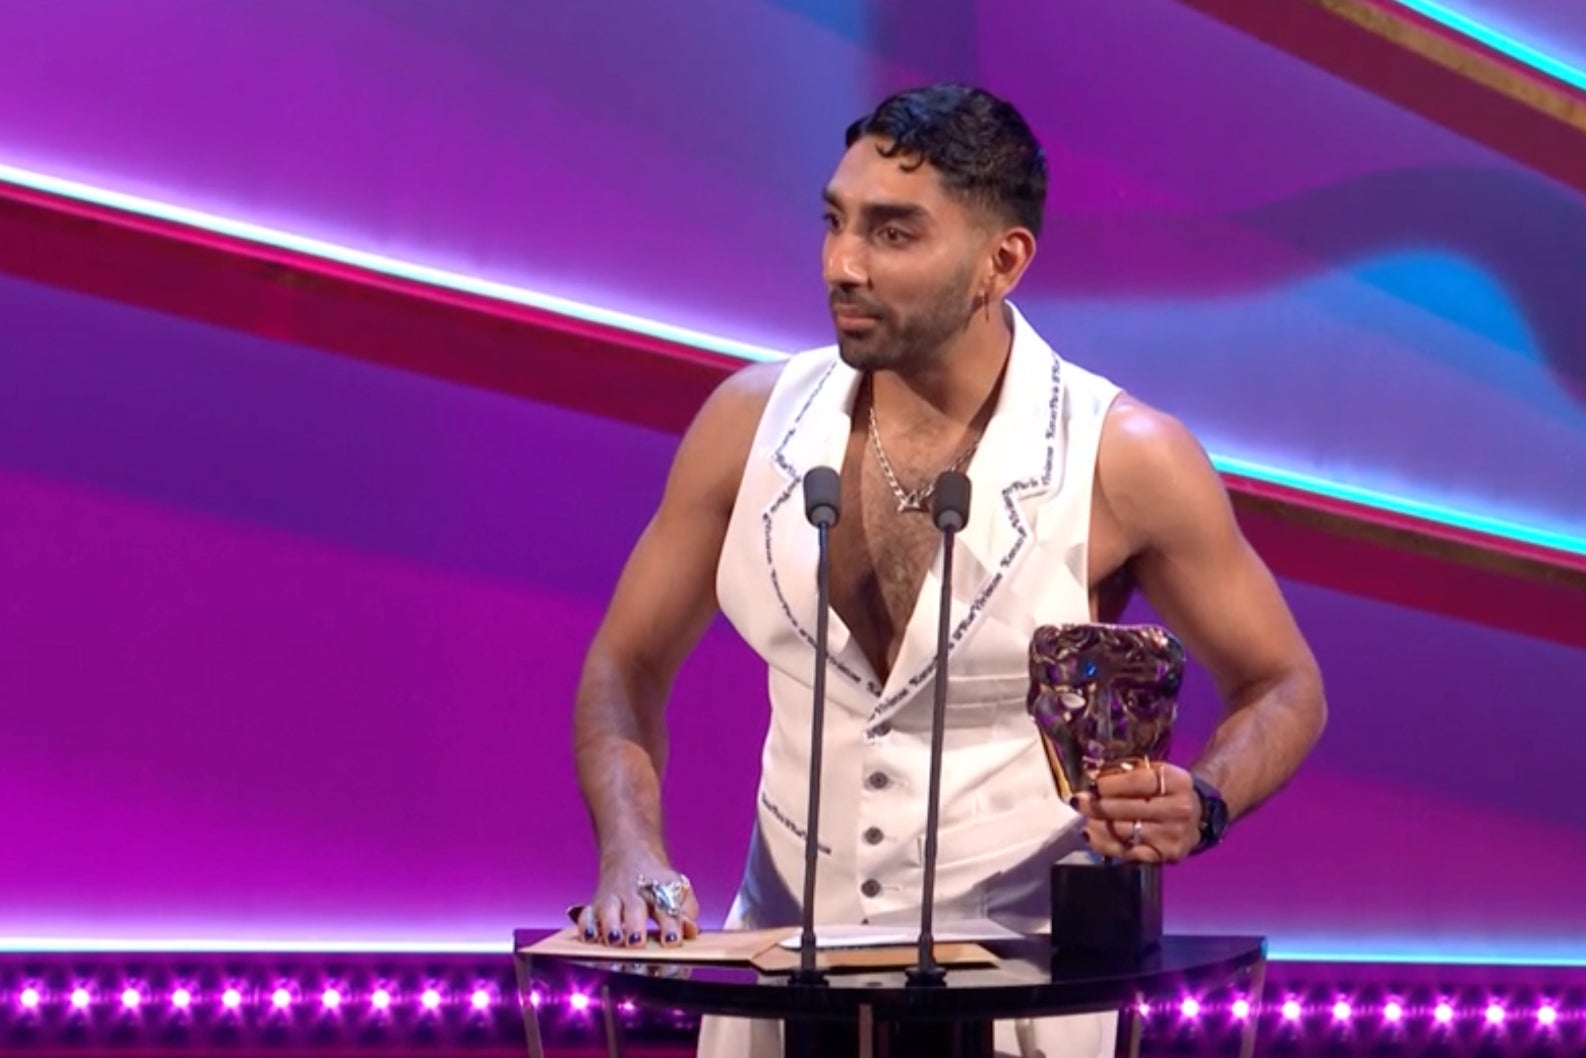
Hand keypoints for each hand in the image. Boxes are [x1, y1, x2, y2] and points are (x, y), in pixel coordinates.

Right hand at [576, 854, 700, 948]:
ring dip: (610, 926)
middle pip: (634, 909)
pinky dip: (585, 926)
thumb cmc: (659, 882)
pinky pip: (586, 915)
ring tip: (614, 940)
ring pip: (608, 910)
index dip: (671, 925)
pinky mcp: (595, 905)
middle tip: (637, 943)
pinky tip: (589, 937)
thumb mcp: (680, 890)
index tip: (672, 941)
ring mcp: (613, 898)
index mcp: (660, 891)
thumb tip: (691, 930)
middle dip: (635, 926)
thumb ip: (688, 912)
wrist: (632, 854)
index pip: (667, 908)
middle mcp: (634, 894)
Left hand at [1074, 763, 1199, 863]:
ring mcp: (1171, 835)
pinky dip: (1104, 844)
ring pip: (1124, 830)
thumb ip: (1129, 772)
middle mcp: (1178, 809)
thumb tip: (1092, 778)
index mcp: (1177, 781)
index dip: (1113, 783)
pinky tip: (1090, 835)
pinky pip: (1127, 851)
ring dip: (1097, 824)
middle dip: (1098, 805)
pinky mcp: (1163, 855)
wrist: (1196, 816)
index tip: (1094, 784)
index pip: (1140, 781)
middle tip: (1079, 801)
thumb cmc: (1167, 789)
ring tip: (1083, 817)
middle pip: (1128, 808)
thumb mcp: (1157, 772)